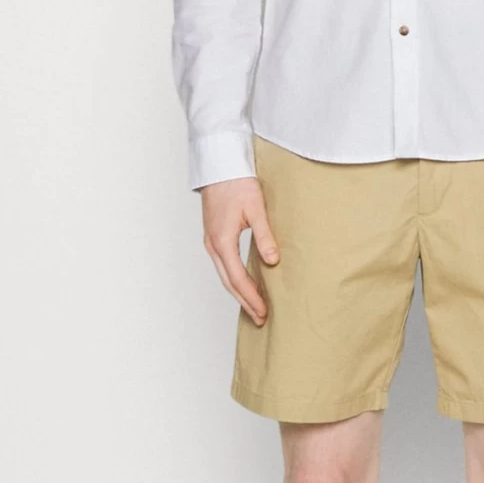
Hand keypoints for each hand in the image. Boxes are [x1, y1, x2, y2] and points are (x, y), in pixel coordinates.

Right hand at [200, 176, 279, 324]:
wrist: (220, 164)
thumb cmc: (237, 182)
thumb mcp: (255, 208)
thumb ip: (264, 235)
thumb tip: (272, 261)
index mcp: (222, 241)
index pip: (238, 278)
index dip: (251, 297)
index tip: (264, 312)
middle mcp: (213, 245)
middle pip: (229, 282)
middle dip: (245, 301)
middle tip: (261, 318)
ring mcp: (211, 241)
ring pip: (225, 275)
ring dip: (239, 292)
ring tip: (255, 307)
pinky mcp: (214, 236)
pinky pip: (224, 265)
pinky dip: (234, 279)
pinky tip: (246, 283)